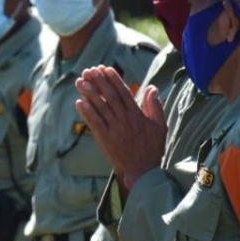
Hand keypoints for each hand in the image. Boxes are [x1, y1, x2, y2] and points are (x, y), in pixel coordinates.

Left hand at [75, 66, 166, 192]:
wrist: (141, 171)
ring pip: (100, 108)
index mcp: (137, 115)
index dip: (113, 80)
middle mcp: (125, 120)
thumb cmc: (151, 149)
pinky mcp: (105, 140)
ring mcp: (114, 130)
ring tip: (80, 81)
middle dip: (98, 82)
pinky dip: (87, 112)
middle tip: (89, 70)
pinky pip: (95, 123)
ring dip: (90, 93)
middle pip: (109, 97)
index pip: (123, 92)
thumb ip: (155, 106)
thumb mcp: (160, 126)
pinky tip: (79, 102)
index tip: (104, 68)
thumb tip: (152, 88)